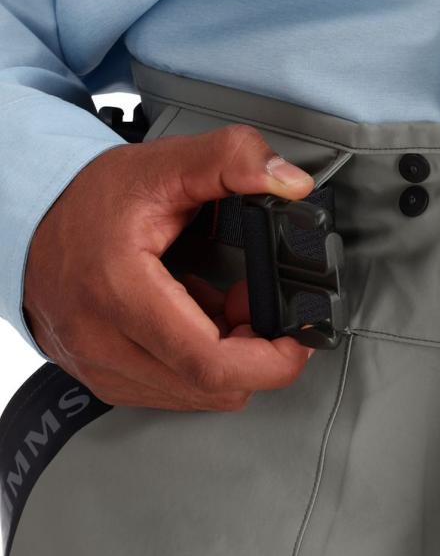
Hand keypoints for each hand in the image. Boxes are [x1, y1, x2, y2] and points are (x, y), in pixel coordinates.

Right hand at [24, 123, 318, 409]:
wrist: (27, 223)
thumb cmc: (88, 201)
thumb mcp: (165, 164)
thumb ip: (233, 160)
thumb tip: (291, 182)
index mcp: (120, 291)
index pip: (210, 363)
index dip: (269, 362)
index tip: (295, 340)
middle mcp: (104, 342)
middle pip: (211, 387)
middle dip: (255, 355)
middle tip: (259, 311)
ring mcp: (102, 368)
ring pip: (196, 396)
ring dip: (228, 361)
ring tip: (224, 311)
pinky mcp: (105, 380)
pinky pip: (173, 393)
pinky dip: (200, 367)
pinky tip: (198, 325)